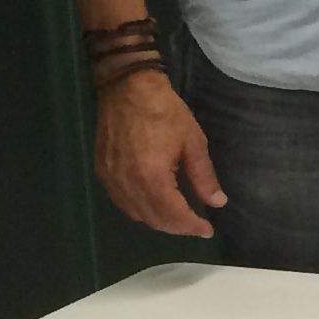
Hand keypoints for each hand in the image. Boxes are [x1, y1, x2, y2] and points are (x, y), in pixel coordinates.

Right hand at [96, 69, 226, 238]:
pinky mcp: (102, 172)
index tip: (207, 230)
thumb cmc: (165, 111)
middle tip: (196, 225)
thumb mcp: (193, 142)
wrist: (127, 88)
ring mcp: (110, 179)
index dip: (191, 226)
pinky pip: (121, 202)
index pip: (173, 215)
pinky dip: (139, 209)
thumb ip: (203, 176)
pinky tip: (154, 204)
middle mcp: (127, 184)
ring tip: (179, 217)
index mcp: (151, 177)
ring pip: (135, 214)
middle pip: (152, 219)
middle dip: (176, 227)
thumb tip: (217, 203)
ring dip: (158, 221)